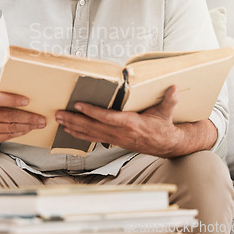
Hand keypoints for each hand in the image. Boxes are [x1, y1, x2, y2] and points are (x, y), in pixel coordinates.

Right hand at [0, 78, 45, 153]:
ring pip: (10, 127)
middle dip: (28, 117)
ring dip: (28, 126)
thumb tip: (14, 80)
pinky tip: (28, 129)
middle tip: (41, 117)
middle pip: (8, 116)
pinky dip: (20, 132)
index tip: (27, 101)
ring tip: (39, 123)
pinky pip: (8, 135)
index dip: (12, 100)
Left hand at [55, 86, 185, 157]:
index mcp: (131, 123)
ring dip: (73, 127)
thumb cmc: (164, 127)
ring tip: (59, 120)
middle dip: (74, 120)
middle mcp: (120, 132)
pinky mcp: (113, 141)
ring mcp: (115, 138)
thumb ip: (170, 100)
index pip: (107, 117)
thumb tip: (174, 88)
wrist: (167, 145)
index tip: (78, 105)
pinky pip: (93, 138)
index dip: (91, 112)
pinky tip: (69, 130)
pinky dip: (79, 134)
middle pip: (92, 126)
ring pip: (90, 134)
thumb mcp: (167, 112)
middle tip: (59, 113)